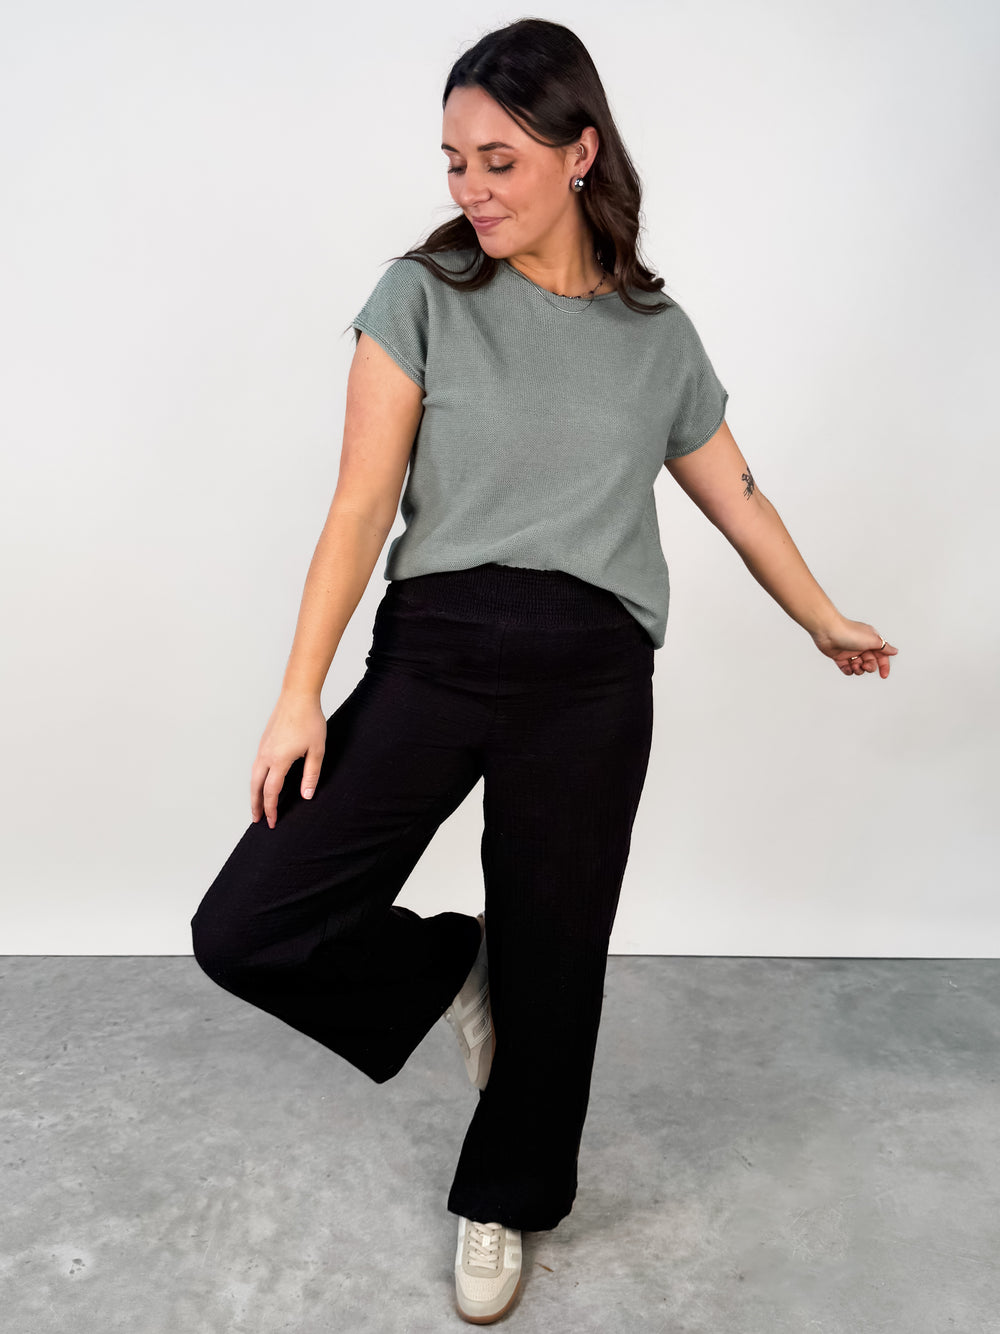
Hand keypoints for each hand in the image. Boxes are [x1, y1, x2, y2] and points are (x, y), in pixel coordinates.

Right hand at [250, 692, 327, 827]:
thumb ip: (311, 775)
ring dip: (253, 792)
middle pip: (255, 787)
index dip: (271, 809)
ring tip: (256, 804)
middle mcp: (266, 755)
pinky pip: (256, 765)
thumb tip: (306, 795)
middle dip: (255, 805)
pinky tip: (262, 781)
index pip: (271, 792)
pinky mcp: (264, 741)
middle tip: (256, 819)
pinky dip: (256, 779)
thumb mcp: (316, 750)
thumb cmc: (309, 721)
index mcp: (279, 760)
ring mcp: (263, 747)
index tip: (272, 822)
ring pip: (253, 776)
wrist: (298, 696)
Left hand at [812, 617, 898, 678]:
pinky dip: (848, 670)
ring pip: (859, 666)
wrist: (828, 632)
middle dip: (869, 667)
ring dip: (858, 669)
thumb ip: (884, 648)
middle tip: (864, 665)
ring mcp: (850, 651)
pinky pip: (846, 668)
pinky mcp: (839, 656)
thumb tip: (894, 651)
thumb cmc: (850, 633)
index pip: (881, 655)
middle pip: (870, 662)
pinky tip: (848, 667)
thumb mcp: (873, 640)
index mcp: (871, 640)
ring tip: (854, 665)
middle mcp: (861, 646)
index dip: (884, 666)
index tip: (883, 675)